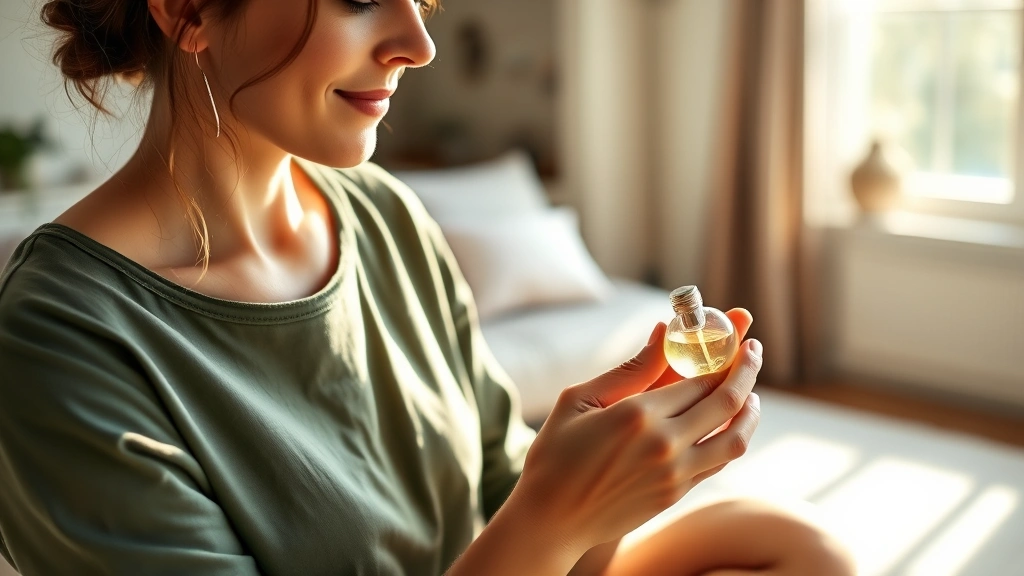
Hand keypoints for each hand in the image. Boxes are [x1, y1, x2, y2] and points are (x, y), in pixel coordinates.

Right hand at [505, 313, 761, 557]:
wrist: (552, 518)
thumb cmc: (556, 453)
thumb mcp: (581, 400)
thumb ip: (630, 369)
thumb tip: (664, 332)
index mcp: (637, 414)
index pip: (699, 376)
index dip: (722, 352)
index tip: (734, 334)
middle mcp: (664, 444)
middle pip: (726, 400)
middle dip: (746, 369)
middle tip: (752, 350)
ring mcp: (674, 473)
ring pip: (734, 437)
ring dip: (750, 409)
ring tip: (750, 392)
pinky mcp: (676, 494)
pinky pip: (718, 461)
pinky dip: (732, 438)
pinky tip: (728, 424)